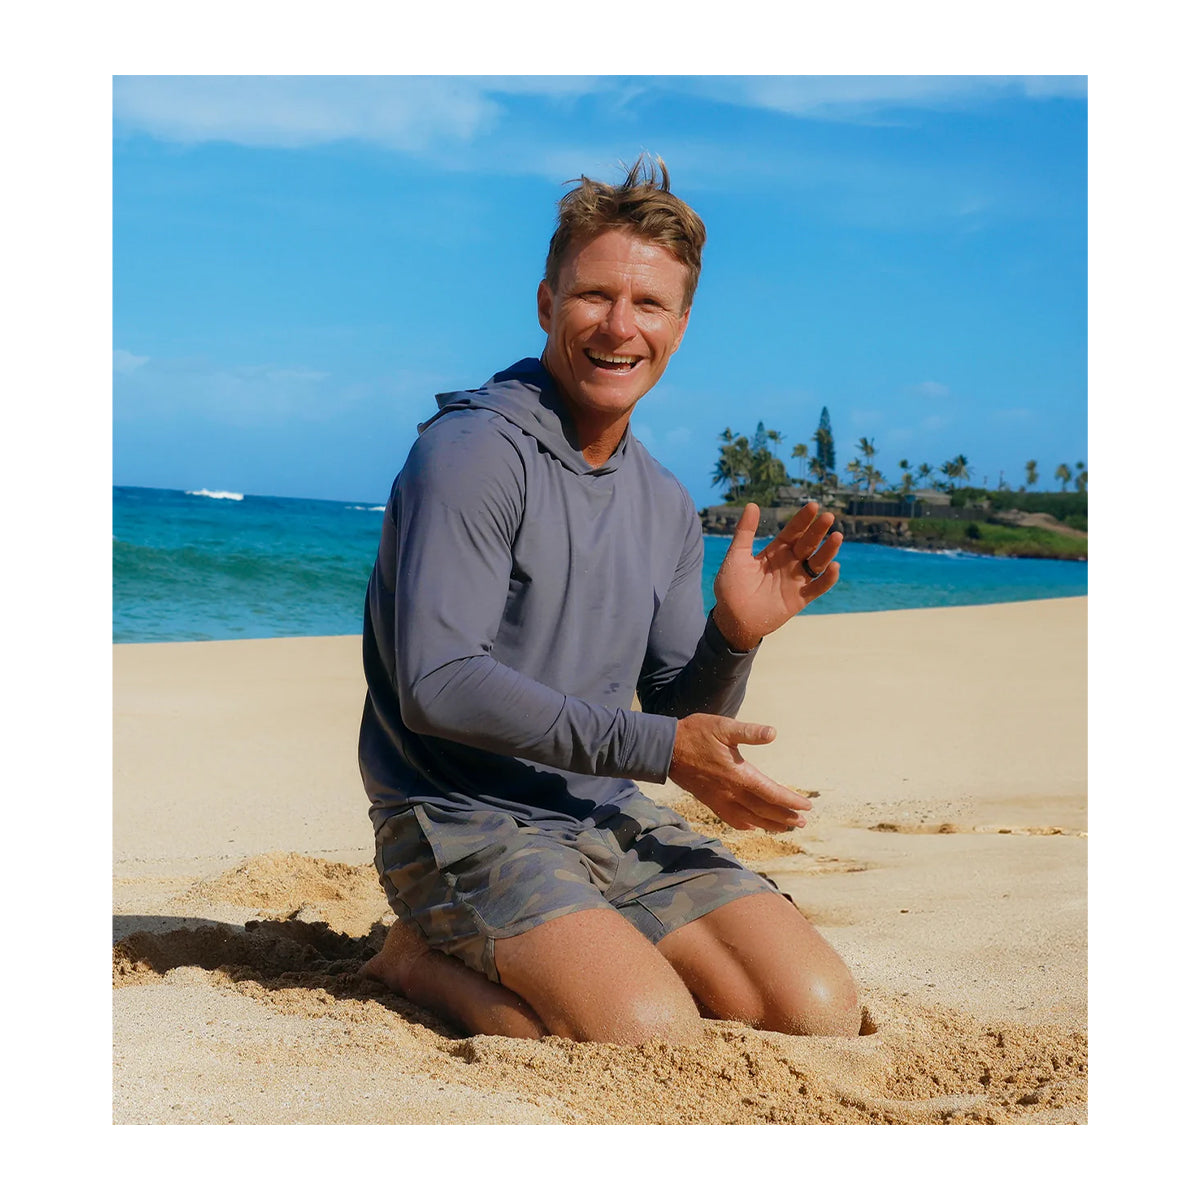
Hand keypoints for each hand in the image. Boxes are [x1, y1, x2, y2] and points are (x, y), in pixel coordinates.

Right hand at [668, 713, 811, 831]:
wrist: (665, 749)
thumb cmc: (695, 734)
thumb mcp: (723, 726)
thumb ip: (749, 732)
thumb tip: (773, 733)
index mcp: (739, 774)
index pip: (772, 793)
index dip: (791, 801)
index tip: (807, 806)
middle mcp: (731, 792)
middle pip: (764, 810)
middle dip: (786, 817)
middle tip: (803, 822)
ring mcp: (720, 799)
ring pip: (750, 819)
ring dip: (770, 824)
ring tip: (785, 828)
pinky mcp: (710, 801)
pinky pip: (731, 819)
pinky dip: (746, 825)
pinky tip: (753, 826)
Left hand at [713, 502, 842, 650]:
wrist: (732, 618)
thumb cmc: (731, 587)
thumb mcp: (737, 556)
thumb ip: (745, 532)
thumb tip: (752, 505)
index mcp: (775, 551)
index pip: (793, 532)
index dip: (802, 520)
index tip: (812, 506)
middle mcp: (789, 563)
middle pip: (808, 543)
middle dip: (818, 531)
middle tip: (828, 516)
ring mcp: (796, 580)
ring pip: (817, 562)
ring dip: (828, 550)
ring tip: (837, 537)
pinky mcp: (800, 598)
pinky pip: (818, 587)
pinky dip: (828, 579)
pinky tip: (834, 566)